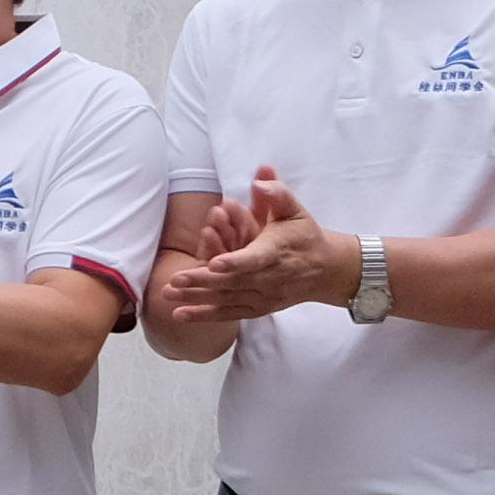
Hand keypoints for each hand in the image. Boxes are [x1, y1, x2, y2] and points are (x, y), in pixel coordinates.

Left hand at [155, 168, 352, 329]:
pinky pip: (230, 314)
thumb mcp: (295, 209)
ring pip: (228, 299)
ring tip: (168, 294)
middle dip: (203, 281)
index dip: (235, 261)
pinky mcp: (258, 308)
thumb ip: (276, 193)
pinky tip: (180, 314)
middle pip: (234, 282)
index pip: (254, 258)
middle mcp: (270, 278)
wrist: (325, 270)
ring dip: (197, 298)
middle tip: (175, 279)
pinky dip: (205, 315)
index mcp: (277, 251)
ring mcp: (264, 296)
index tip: (214, 262)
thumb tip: (259, 178)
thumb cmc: (304, 235)